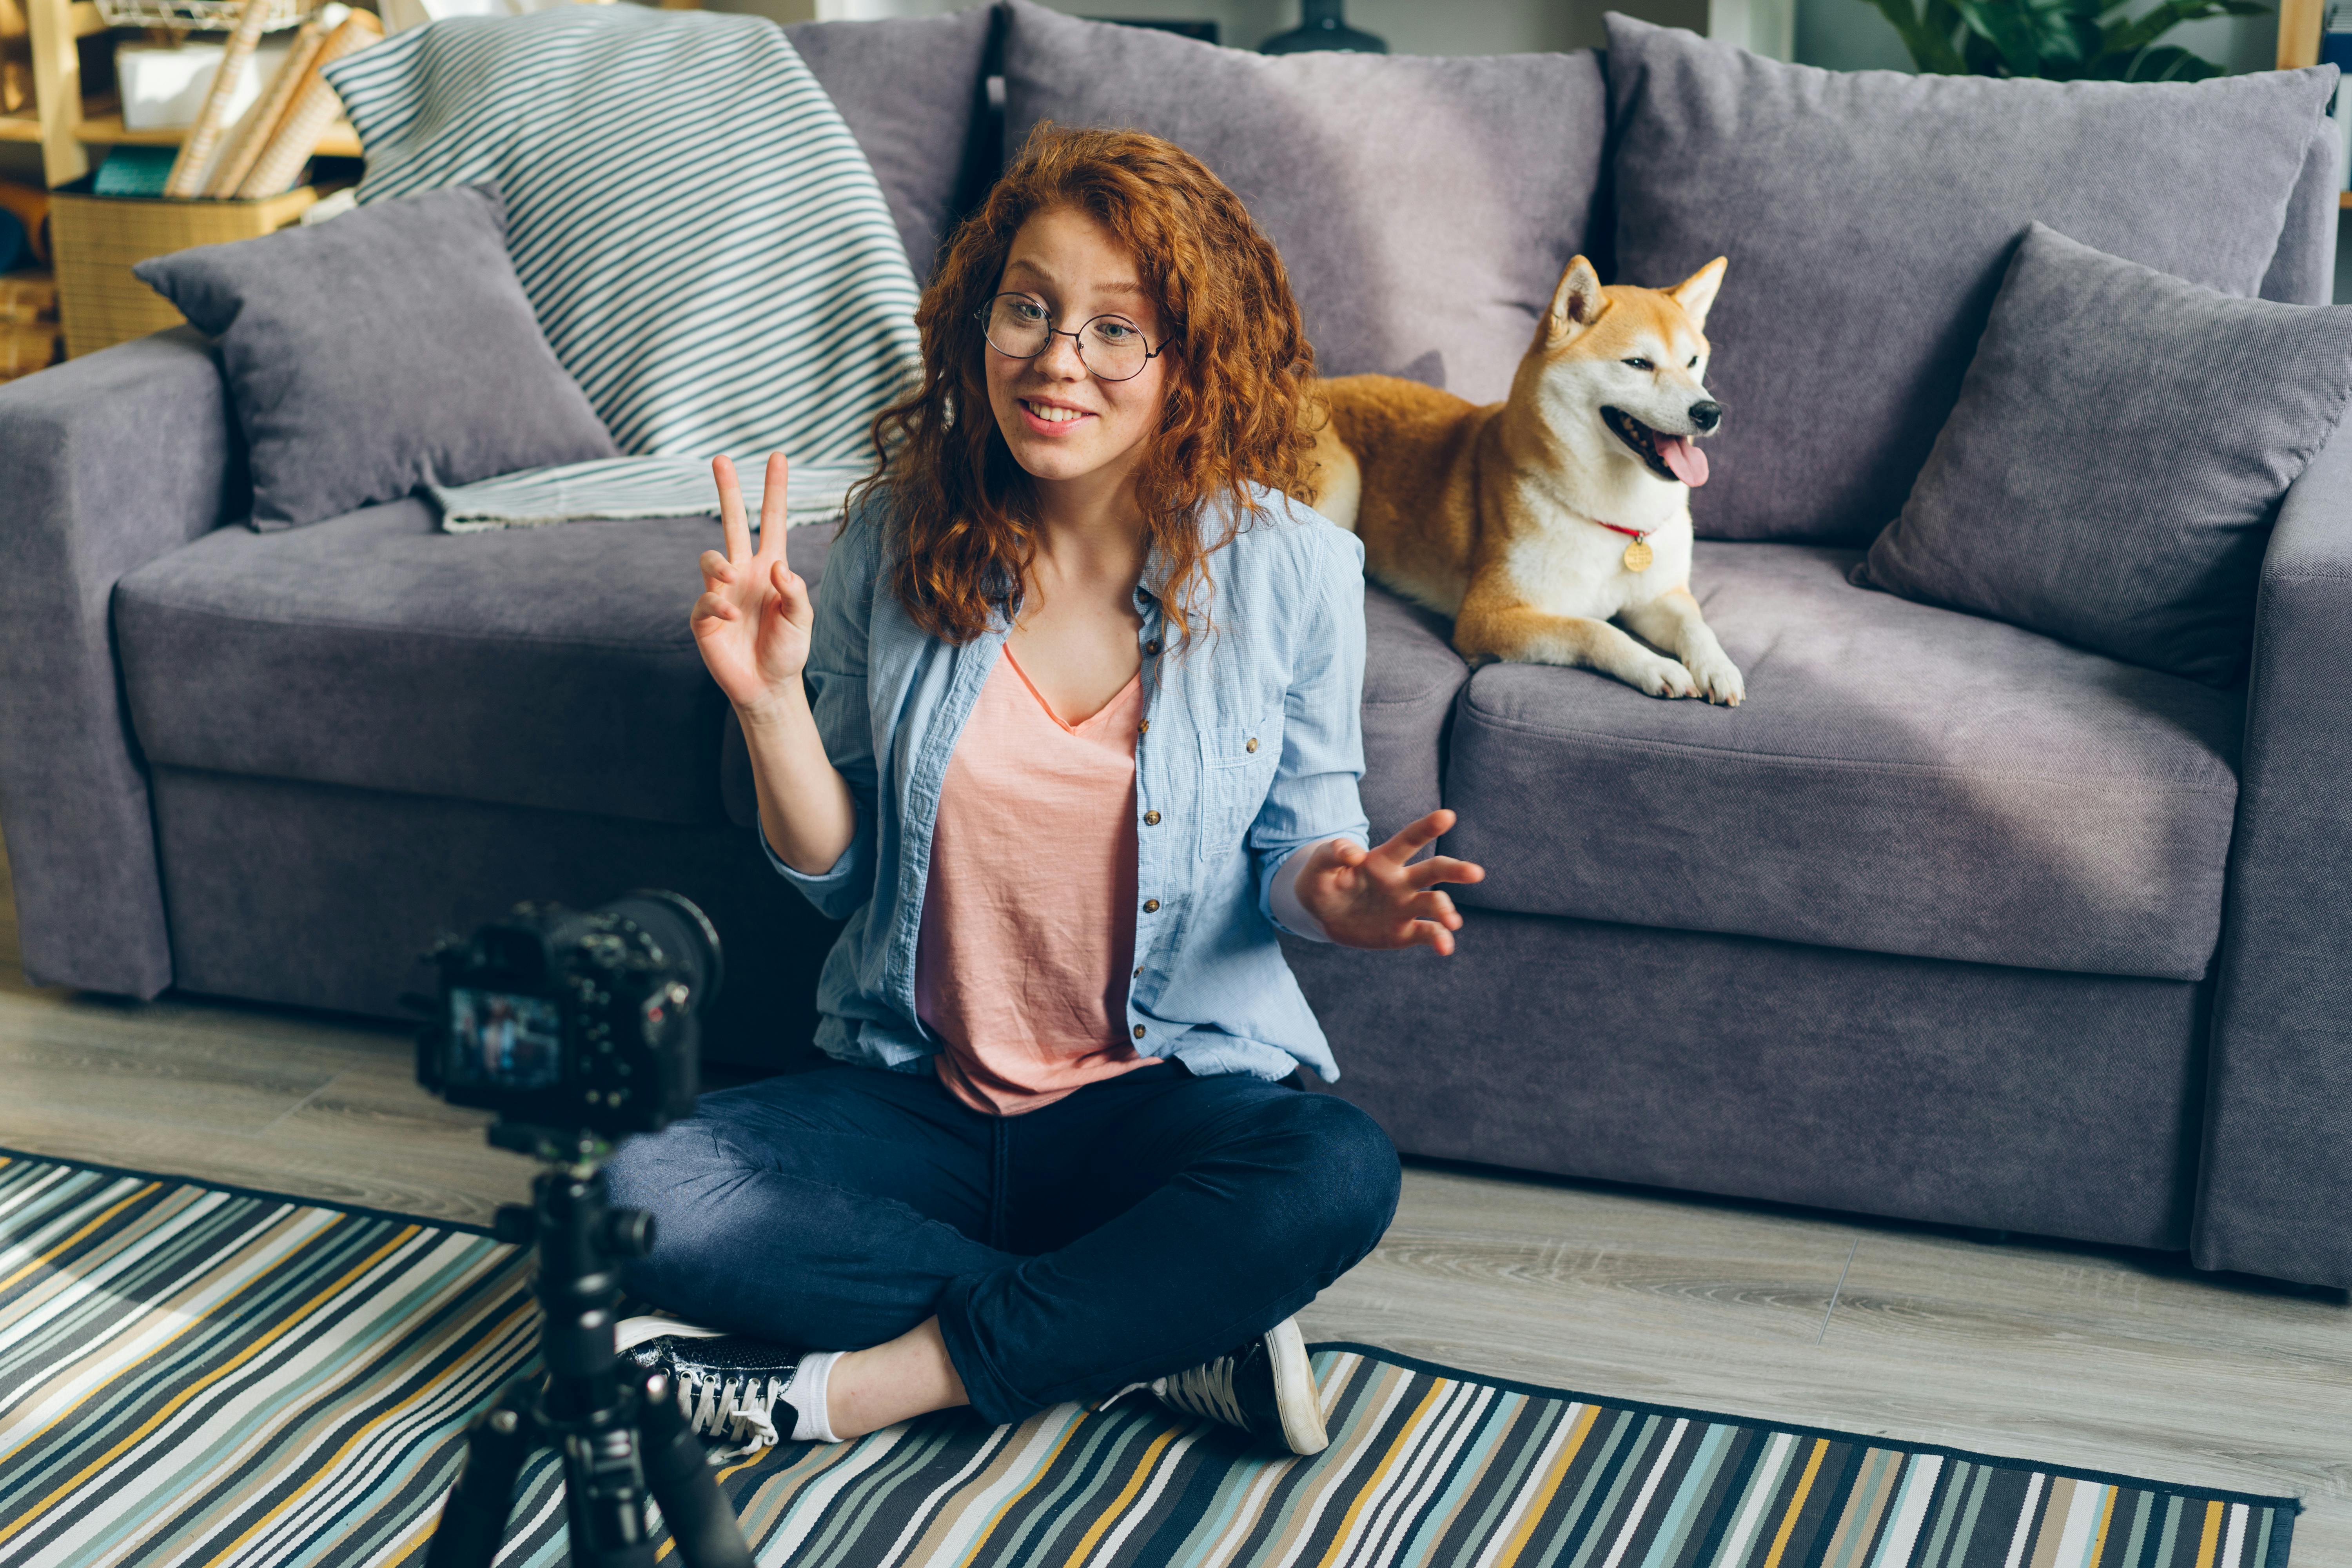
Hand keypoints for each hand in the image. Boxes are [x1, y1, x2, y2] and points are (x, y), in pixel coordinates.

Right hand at [692, 454, 810, 719]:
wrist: (768, 687)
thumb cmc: (788, 651)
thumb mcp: (802, 620)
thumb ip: (795, 591)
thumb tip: (778, 565)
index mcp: (770, 568)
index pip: (773, 521)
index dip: (775, 491)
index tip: (778, 457)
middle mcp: (744, 573)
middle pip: (734, 522)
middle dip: (728, 491)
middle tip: (721, 459)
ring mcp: (722, 593)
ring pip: (710, 558)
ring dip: (719, 563)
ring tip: (732, 579)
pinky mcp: (704, 617)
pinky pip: (704, 600)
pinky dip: (716, 604)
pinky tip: (731, 618)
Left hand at [1293, 810, 1485, 954]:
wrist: (1321, 917)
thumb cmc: (1321, 882)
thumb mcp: (1318, 866)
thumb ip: (1333, 853)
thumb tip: (1354, 854)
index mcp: (1383, 859)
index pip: (1409, 839)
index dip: (1427, 827)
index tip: (1448, 816)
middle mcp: (1402, 881)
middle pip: (1434, 870)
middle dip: (1455, 870)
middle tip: (1475, 873)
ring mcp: (1405, 906)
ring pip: (1435, 904)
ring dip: (1446, 911)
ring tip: (1451, 922)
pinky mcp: (1404, 932)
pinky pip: (1428, 933)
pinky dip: (1439, 939)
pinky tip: (1444, 947)